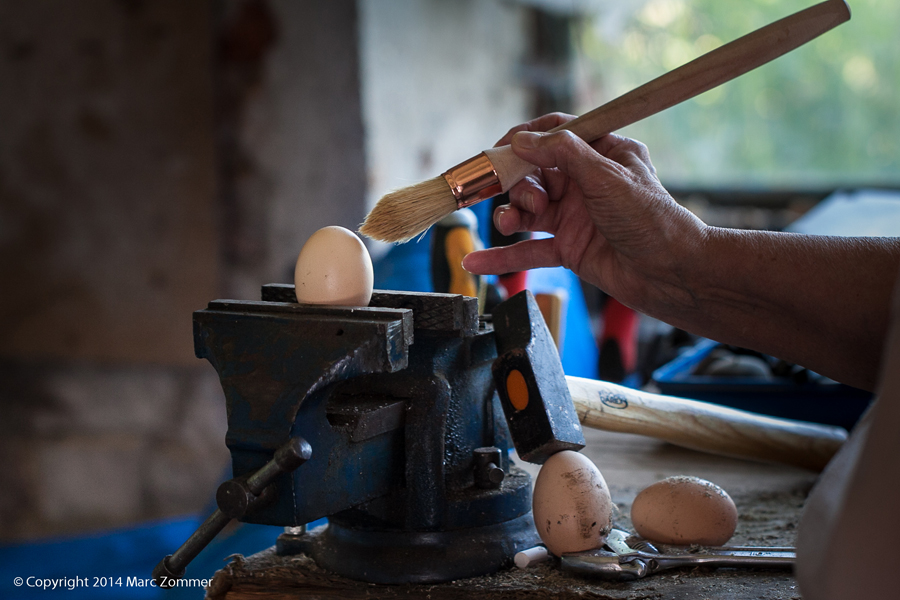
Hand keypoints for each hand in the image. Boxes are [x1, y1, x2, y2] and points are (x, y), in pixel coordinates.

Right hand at [462, 113, 707, 318]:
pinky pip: (530, 248)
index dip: (526, 137)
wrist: (673, 275)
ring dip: (510, 214)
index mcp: (604, 152)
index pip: (557, 132)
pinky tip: (477, 262)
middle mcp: (587, 182)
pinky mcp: (569, 248)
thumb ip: (562, 154)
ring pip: (528, 209)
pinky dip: (504, 256)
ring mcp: (576, 216)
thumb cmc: (652, 221)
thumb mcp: (606, 176)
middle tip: (527, 200)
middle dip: (519, 183)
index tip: (500, 148)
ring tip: (509, 224)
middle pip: (535, 171)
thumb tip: (522, 140)